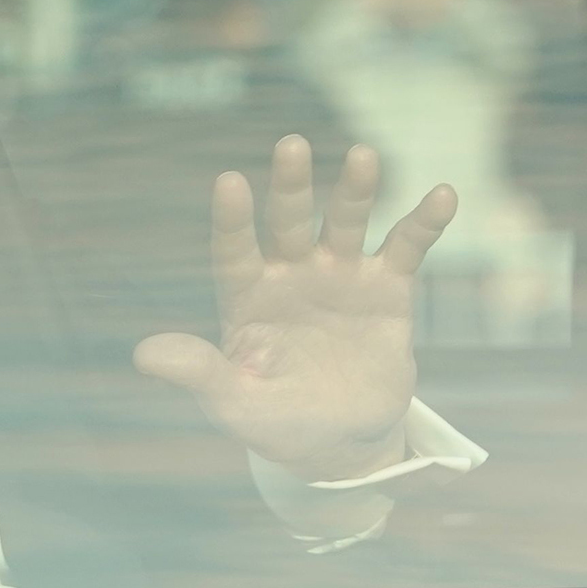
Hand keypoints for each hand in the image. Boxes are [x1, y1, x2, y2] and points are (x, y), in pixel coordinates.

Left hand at [134, 135, 455, 479]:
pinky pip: (406, 246)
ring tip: (363, 155)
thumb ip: (199, 373)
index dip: (232, 220)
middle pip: (288, 221)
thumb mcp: (234, 404)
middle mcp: (291, 273)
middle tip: (290, 146)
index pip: (234, 252)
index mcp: (248, 297)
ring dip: (354, 190)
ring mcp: (340, 275)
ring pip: (345, 222)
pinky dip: (425, 221)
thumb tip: (143, 354)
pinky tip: (444, 194)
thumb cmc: (277, 421)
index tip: (229, 183)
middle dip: (290, 186)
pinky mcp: (387, 287)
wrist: (342, 441)